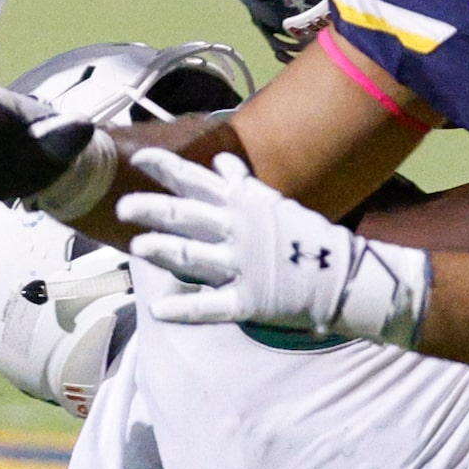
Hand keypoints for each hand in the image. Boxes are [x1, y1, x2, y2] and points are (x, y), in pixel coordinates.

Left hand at [116, 149, 429, 343]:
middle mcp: (237, 232)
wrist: (345, 276)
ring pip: (191, 256)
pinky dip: (184, 310)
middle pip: (184, 216)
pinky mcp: (248, 302)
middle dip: (150, 209)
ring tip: (138, 246)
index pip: (196, 180)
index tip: (137, 157)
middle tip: (122, 207)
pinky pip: (210, 308)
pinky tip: (160, 311)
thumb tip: (223, 160)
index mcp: (243, 206)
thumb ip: (242, 186)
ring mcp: (240, 267)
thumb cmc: (308, 238)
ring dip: (162, 250)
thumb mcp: (275, 203)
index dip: (164, 168)